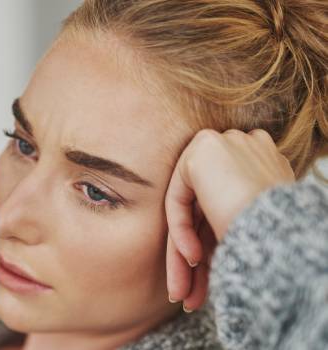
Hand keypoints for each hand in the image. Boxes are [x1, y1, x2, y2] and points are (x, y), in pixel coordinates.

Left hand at [164, 129, 294, 311]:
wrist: (285, 231)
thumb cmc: (278, 243)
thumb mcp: (248, 233)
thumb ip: (223, 229)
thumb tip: (199, 258)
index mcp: (260, 167)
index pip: (222, 211)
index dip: (212, 249)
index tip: (207, 284)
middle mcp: (241, 150)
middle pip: (204, 213)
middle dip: (194, 261)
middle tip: (186, 297)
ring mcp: (223, 146)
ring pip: (190, 211)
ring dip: (182, 257)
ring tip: (181, 295)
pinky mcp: (202, 151)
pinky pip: (179, 199)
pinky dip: (181, 231)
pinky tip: (192, 260)